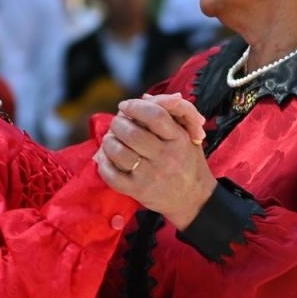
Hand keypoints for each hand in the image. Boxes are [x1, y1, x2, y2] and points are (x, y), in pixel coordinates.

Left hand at [96, 96, 215, 226]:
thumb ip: (172, 113)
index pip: (155, 115)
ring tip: (111, 139)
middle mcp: (165, 157)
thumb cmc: (188, 163)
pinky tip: (107, 158)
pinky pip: (112, 176)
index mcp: (179, 139)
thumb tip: (145, 97)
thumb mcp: (188, 135)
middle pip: (132, 133)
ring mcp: (150, 176)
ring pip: (118, 152)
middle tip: (117, 123)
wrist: (193, 200)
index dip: (135, 106)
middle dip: (117, 123)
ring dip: (108, 142)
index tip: (125, 105)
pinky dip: (104, 164)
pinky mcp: (138, 191)